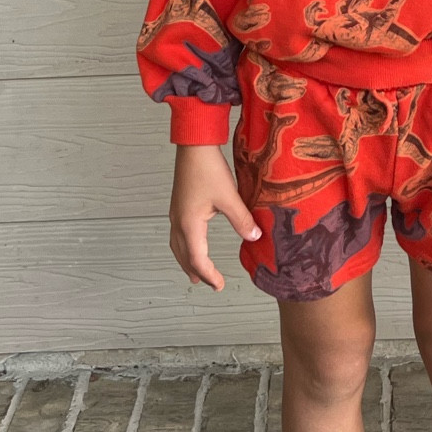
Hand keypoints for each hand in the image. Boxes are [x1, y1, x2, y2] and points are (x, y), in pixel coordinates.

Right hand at [169, 144, 260, 290]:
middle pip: (184, 256)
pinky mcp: (178, 205)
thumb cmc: (207, 168)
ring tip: (196, 272)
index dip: (209, 275)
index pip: (198, 259)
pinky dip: (185, 246)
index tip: (220, 285)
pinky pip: (178, 234)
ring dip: (187, 260)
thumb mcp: (229, 197)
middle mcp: (179, 221)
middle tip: (209, 284)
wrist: (193, 145)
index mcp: (190, 224)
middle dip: (197, 271)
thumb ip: (242, 220)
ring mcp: (176, 213)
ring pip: (178, 246)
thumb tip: (255, 237)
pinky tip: (194, 242)